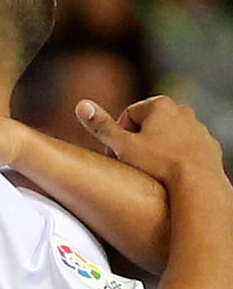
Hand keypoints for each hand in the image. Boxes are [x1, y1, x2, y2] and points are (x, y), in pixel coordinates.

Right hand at [78, 95, 225, 187]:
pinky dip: (175, 158)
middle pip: (148, 125)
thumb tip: (81, 105)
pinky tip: (168, 173)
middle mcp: (182, 110)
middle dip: (138, 142)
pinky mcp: (208, 145)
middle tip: (131, 162)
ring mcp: (198, 128)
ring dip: (156, 150)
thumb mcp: (122, 145)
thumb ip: (101, 126)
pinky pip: (185, 149)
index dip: (118, 135)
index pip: (128, 115)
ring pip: (167, 137)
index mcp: (160, 105)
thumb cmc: (159, 164)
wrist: (197, 183)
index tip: (117, 152)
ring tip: (150, 170)